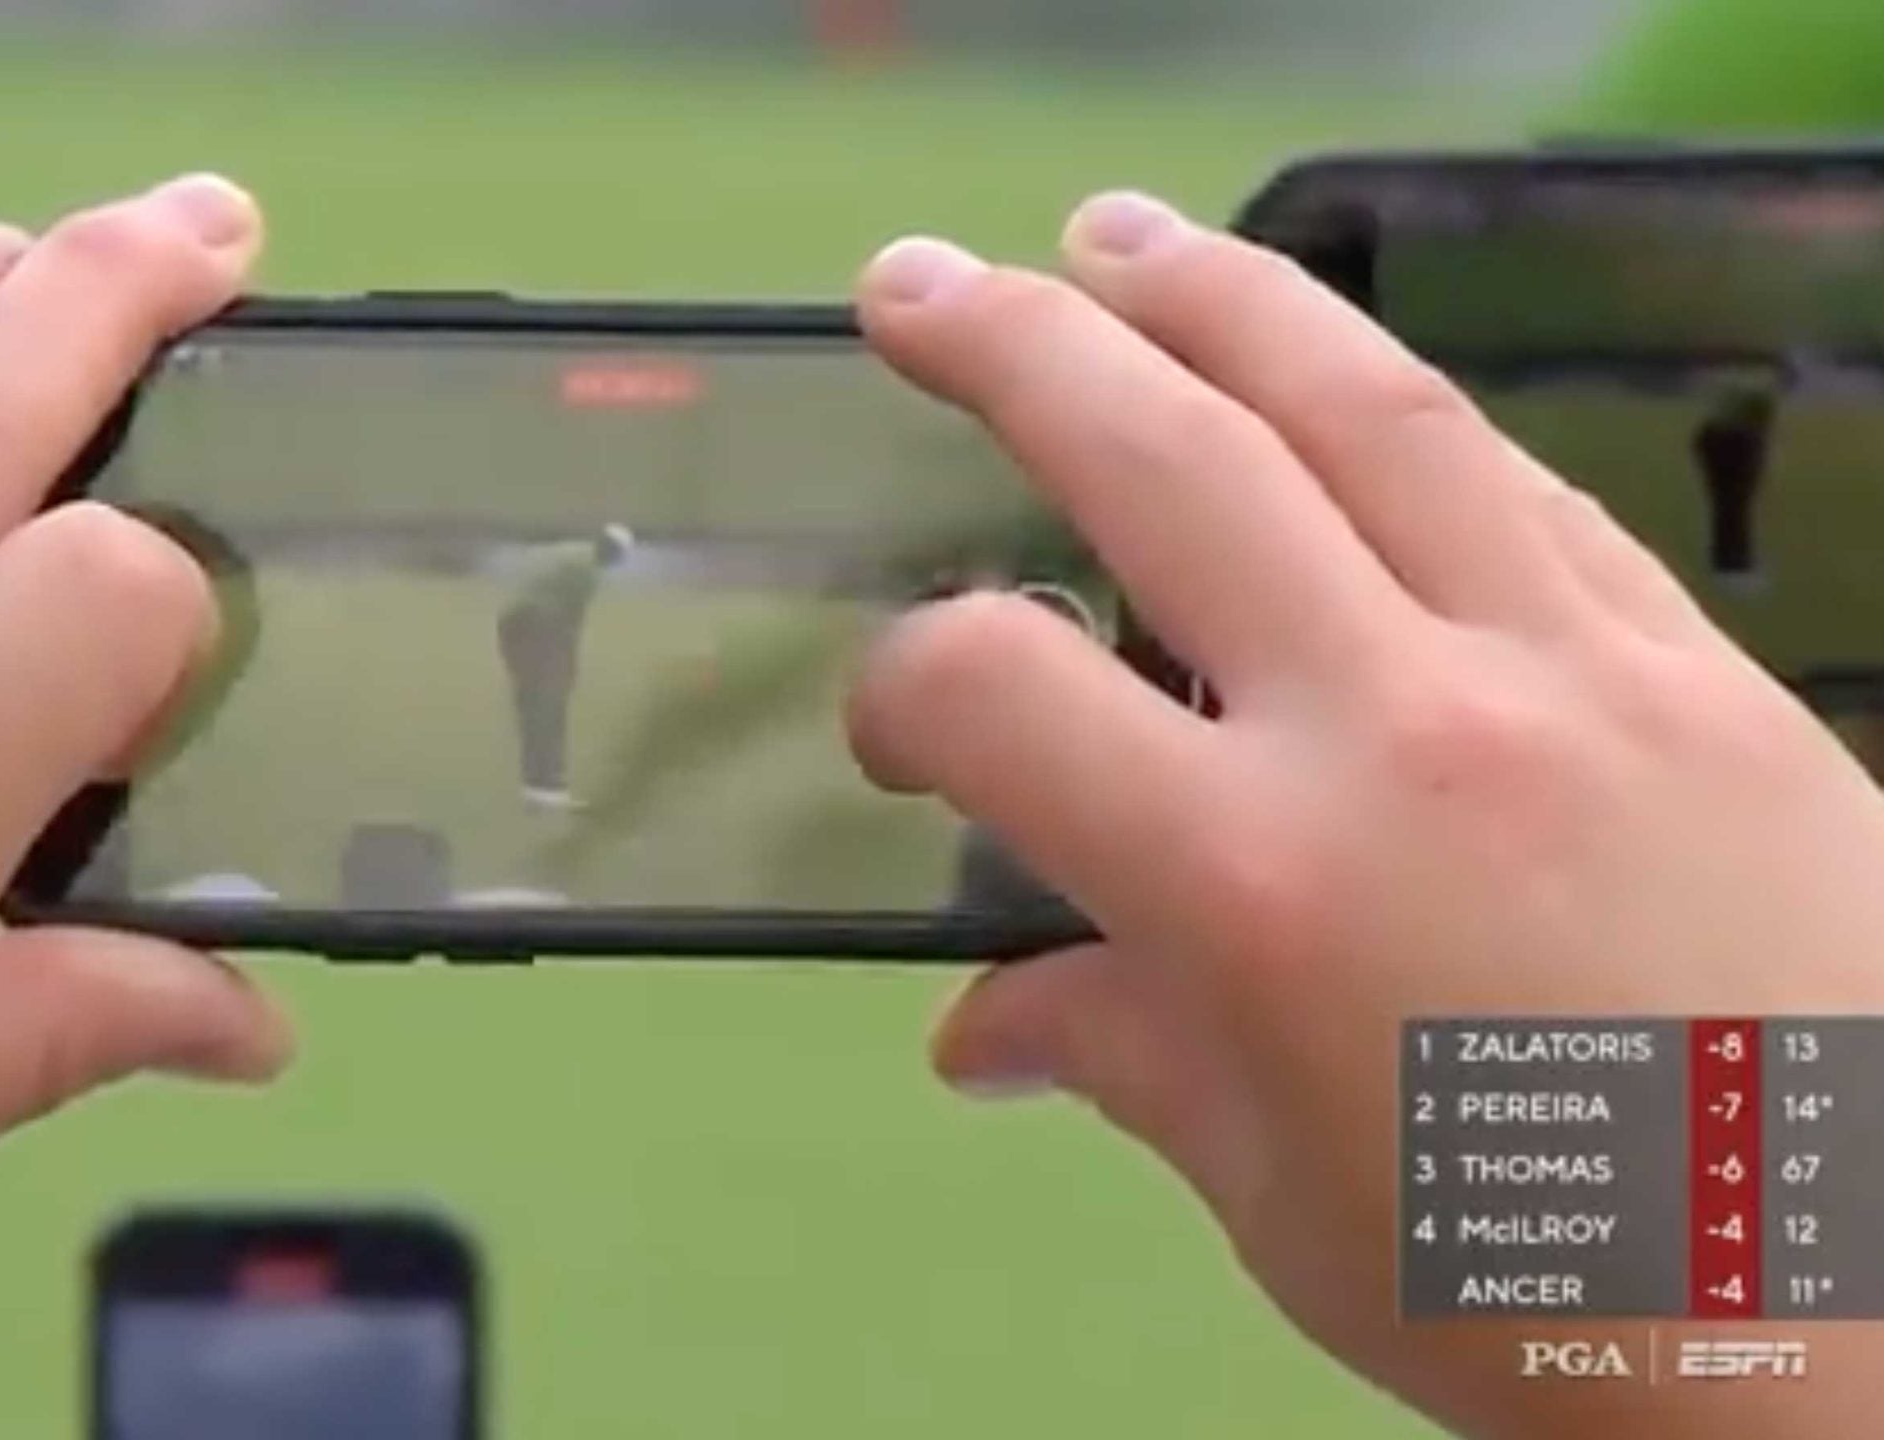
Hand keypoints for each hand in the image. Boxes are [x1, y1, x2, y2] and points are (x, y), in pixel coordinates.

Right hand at [850, 197, 1883, 1437]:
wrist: (1883, 1325)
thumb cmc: (1561, 1303)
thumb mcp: (1295, 1206)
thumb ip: (1130, 1060)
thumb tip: (991, 1027)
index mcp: (1260, 887)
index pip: (998, 692)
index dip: (903, 692)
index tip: (904, 743)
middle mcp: (1404, 729)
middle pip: (1168, 461)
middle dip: (1011, 346)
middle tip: (914, 284)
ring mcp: (1573, 672)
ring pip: (1369, 410)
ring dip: (1222, 298)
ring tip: (1120, 241)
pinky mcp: (1703, 670)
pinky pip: (1530, 492)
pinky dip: (1410, 426)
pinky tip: (1352, 398)